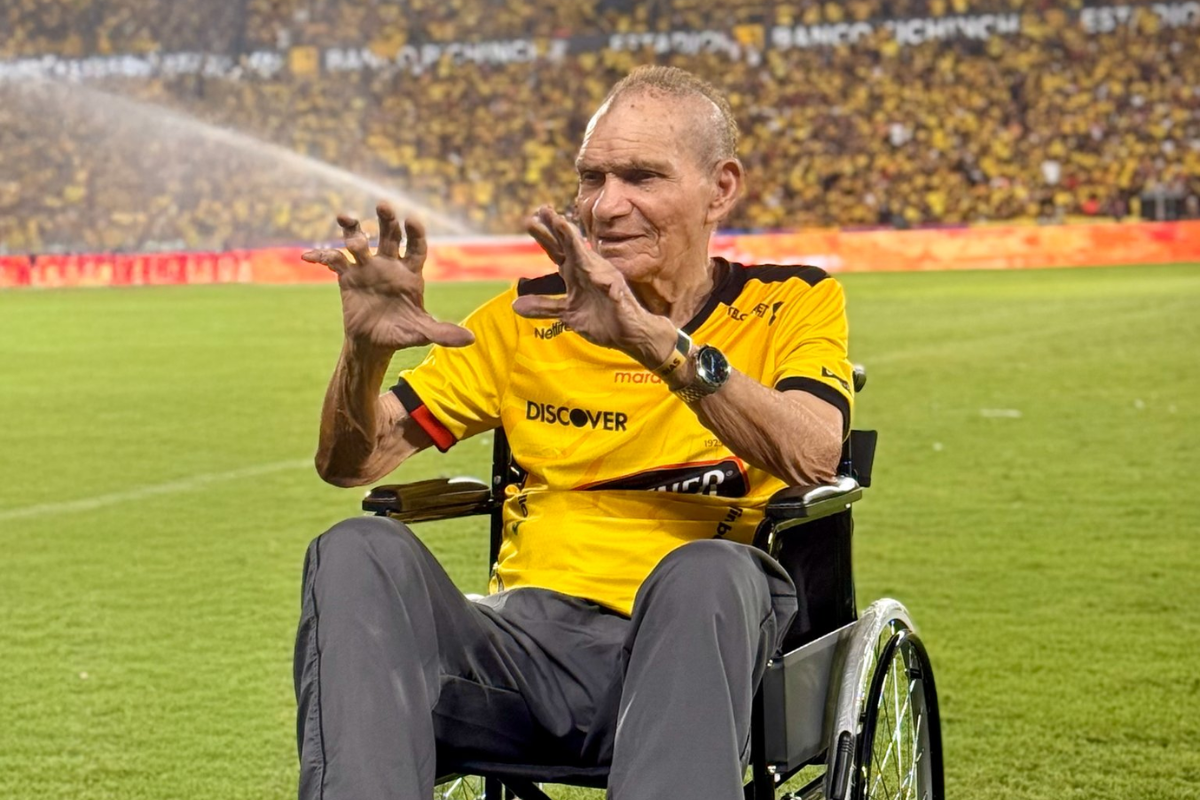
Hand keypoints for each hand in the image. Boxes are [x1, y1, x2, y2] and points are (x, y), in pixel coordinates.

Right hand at [302, 203, 473, 352]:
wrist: (372, 342)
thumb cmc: (401, 333)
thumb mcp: (422, 333)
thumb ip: (443, 332)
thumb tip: (470, 340)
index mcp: (410, 273)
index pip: (416, 247)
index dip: (415, 233)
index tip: (413, 220)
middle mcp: (389, 264)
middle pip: (389, 236)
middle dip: (387, 220)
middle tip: (383, 204)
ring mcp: (367, 267)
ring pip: (360, 242)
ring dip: (353, 232)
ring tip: (346, 221)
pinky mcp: (347, 275)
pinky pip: (334, 261)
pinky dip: (321, 255)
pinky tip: (308, 256)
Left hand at [513, 206, 673, 366]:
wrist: (629, 333)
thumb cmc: (602, 320)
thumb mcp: (567, 313)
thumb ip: (544, 306)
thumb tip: (515, 305)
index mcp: (576, 273)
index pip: (558, 251)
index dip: (545, 236)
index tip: (530, 220)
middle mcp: (589, 270)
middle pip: (570, 245)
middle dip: (556, 227)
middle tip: (542, 209)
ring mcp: (604, 279)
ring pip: (588, 257)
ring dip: (574, 241)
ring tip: (561, 224)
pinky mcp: (618, 294)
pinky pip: (611, 286)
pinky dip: (606, 283)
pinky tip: (600, 279)